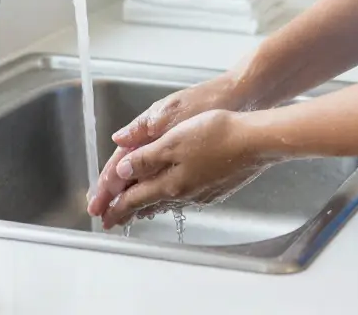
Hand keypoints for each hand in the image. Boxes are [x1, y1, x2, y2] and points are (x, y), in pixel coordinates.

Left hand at [87, 75, 246, 217]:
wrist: (256, 142)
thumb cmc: (216, 134)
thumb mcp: (173, 140)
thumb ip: (146, 158)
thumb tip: (123, 172)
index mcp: (169, 182)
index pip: (133, 198)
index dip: (114, 205)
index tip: (100, 215)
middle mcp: (183, 193)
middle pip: (147, 204)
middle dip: (127, 212)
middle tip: (111, 222)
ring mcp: (201, 193)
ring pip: (165, 201)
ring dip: (147, 206)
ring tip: (136, 212)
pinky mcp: (216, 188)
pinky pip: (183, 197)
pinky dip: (168, 198)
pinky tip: (171, 195)